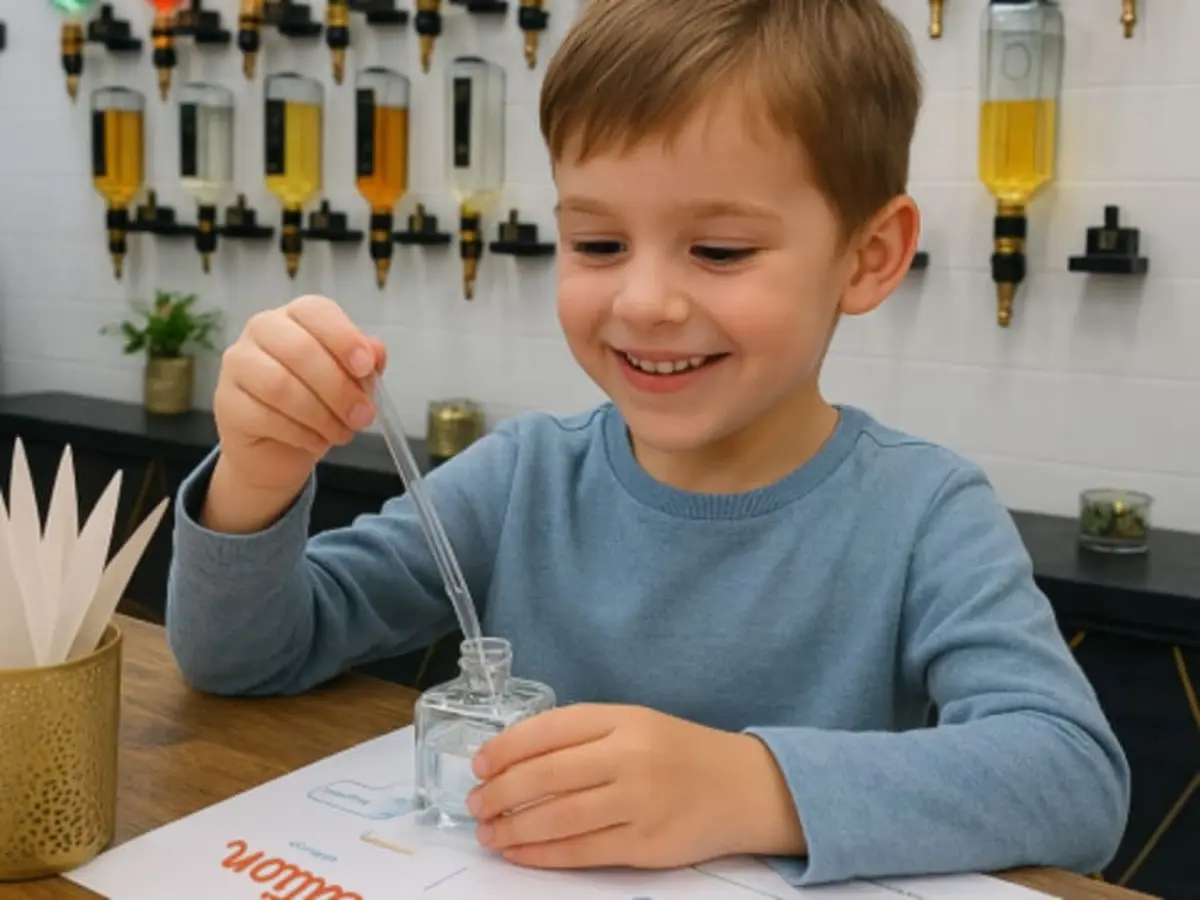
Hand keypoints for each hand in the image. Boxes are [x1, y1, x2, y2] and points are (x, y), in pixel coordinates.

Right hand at [208, 295, 385, 518]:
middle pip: (299, 350)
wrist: (279, 448)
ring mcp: (238, 364)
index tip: (366, 368)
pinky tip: (316, 441)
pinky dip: (300, 434)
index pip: (315, 311)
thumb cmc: (319, 403)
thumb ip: (365, 365)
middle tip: (362, 416)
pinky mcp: (226, 402)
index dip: (344, 337)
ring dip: (320, 416)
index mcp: (296, 316)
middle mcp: (261, 331)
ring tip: (341, 433)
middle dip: (338, 388)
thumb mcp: (351, 383)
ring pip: (280, 386)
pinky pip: (265, 417)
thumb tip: (376, 352)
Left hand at [466, 704, 805, 869]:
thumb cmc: (679, 752)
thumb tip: (514, 758)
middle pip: (547, 776)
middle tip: (475, 804)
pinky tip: (519, 852)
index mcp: (624, 718)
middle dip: (500, 792)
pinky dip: (542, 854)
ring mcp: (640, 802)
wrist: (745, 786)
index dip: (506, 748)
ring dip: (513, 827)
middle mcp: (631, 756)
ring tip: (489, 831)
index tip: (479, 764)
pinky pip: (581, 851)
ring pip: (558, 818)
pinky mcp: (647, 844)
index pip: (549, 729)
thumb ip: (583, 734)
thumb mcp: (636, 723)